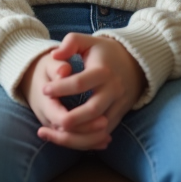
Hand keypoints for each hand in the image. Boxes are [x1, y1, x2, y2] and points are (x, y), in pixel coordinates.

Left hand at [35, 34, 144, 149]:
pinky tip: (69, 139)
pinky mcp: (119, 116)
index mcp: (103, 71)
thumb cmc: (105, 52)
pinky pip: (103, 133)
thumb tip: (55, 54)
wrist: (136, 64)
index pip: (80, 83)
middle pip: (93, 110)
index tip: (44, 90)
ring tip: (55, 133)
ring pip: (99, 128)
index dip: (61, 87)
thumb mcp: (89, 41)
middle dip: (72, 119)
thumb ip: (71, 42)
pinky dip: (87, 140)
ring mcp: (117, 105)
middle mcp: (113, 90)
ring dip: (78, 135)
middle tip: (53, 121)